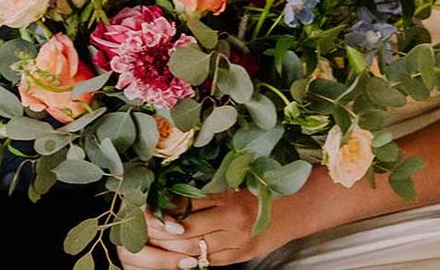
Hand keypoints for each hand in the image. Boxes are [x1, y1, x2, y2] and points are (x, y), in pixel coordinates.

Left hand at [118, 191, 290, 267]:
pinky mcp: (241, 256)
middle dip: (160, 231)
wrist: (298, 205)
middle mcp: (231, 221)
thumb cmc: (265, 184)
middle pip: (185, 230)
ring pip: (194, 249)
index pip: (186, 205)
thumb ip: (208, 185)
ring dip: (170, 248)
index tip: (145, 205)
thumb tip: (173, 184)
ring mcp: (236, 242)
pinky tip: (176, 255)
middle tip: (141, 226)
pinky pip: (209, 261)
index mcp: (228, 196)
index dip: (163, 207)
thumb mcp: (235, 178)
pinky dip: (191, 258)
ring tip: (151, 242)